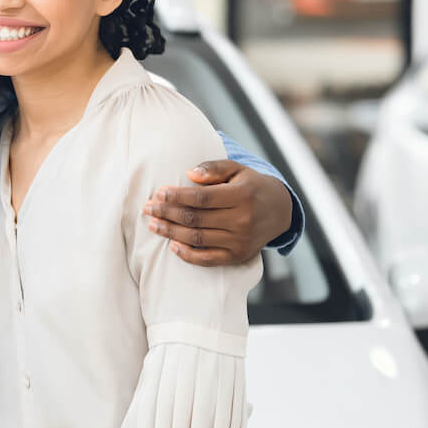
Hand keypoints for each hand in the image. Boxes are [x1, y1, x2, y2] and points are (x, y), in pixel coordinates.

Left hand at [142, 159, 291, 265]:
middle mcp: (243, 220)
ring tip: (153, 224)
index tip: (158, 193)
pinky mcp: (238, 256)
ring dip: (170, 233)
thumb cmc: (251, 186)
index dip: (176, 196)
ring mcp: (240, 241)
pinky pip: (208, 259)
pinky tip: (172, 245)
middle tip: (148, 208)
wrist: (280, 211)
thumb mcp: (237, 169)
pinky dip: (187, 255)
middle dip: (167, 213)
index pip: (201, 198)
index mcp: (242, 196)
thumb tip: (189, 174)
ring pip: (197, 239)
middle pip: (195, 219)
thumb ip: (214, 168)